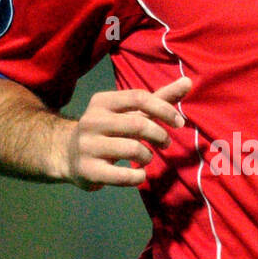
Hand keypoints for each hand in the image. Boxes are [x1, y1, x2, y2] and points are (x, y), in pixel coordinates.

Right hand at [63, 76, 191, 189]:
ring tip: (147, 158)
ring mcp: (88, 146)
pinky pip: (123, 176)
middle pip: (138, 124)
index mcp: (103, 102)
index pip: (139, 97)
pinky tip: (139, 175)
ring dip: (148, 156)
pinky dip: (139, 177)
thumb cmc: (110, 130)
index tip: (179, 122)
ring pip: (133, 149)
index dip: (164, 110)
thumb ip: (159, 98)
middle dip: (159, 135)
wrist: (68, 154)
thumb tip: (189, 81)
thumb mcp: (131, 111)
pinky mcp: (88, 170)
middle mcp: (92, 121)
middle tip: (165, 143)